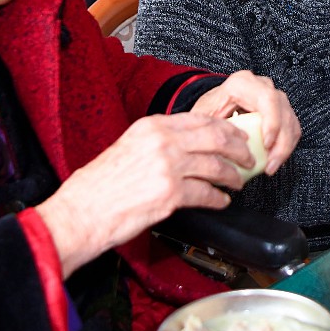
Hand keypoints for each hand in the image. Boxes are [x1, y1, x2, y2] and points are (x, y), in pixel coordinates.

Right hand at [36, 112, 252, 275]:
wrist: (82, 211)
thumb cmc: (100, 185)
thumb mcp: (129, 146)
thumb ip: (159, 141)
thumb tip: (190, 145)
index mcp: (152, 126)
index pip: (201, 119)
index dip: (225, 128)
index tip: (236, 135)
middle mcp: (162, 141)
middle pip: (216, 138)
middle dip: (238, 149)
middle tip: (247, 158)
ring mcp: (168, 167)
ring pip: (216, 166)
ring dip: (233, 176)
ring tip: (238, 182)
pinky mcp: (171, 194)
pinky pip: (207, 194)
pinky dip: (219, 199)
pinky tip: (222, 201)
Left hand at [188, 69, 300, 175]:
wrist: (215, 105)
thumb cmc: (209, 110)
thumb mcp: (203, 116)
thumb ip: (210, 127)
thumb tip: (220, 147)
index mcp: (243, 83)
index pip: (267, 99)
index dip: (272, 122)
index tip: (266, 145)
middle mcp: (262, 86)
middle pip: (283, 111)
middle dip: (281, 141)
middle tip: (270, 164)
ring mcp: (274, 96)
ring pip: (290, 121)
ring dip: (285, 146)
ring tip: (271, 166)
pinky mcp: (281, 109)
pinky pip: (291, 127)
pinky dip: (287, 145)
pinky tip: (275, 159)